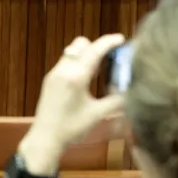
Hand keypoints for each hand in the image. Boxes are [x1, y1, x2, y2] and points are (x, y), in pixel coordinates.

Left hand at [19, 33, 126, 172]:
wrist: (45, 138)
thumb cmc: (72, 128)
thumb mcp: (98, 114)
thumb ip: (116, 100)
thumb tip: (132, 91)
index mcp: (76, 76)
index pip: (94, 50)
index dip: (109, 42)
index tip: (121, 39)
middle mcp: (63, 70)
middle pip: (81, 45)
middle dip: (96, 46)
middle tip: (111, 57)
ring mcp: (54, 74)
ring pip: (71, 52)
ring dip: (86, 54)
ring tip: (100, 68)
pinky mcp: (50, 80)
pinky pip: (66, 62)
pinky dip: (77, 62)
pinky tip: (86, 78)